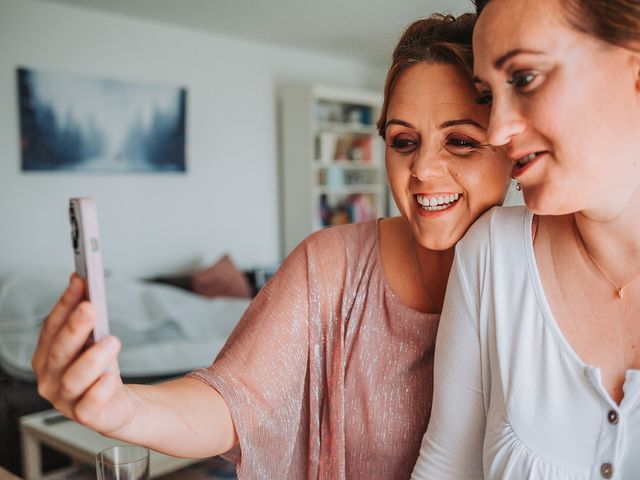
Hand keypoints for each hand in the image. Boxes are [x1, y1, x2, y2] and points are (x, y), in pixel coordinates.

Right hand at [32, 274, 136, 434]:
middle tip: (90, 307)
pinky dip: (99, 391)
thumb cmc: (102, 370)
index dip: (64, 304)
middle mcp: (50, 378)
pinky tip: (109, 378)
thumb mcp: (94, 342)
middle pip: (59, 351)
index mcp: (47, 356)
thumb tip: (85, 287)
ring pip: (73, 379)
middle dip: (73, 327)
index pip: (51, 327)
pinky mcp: (85, 416)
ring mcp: (65, 399)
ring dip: (92, 358)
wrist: (119, 405)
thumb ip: (88, 320)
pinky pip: (89, 405)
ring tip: (112, 340)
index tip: (80, 282)